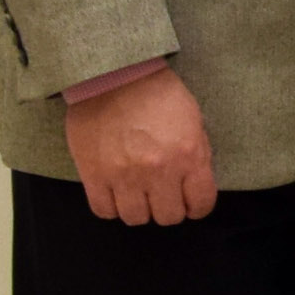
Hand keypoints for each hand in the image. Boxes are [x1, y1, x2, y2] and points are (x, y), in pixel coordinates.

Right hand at [64, 65, 216, 224]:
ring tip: (139, 195)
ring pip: (136, 218)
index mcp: (189, 156)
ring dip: (140, 210)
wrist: (116, 76)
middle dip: (170, 210)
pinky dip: (112, 208)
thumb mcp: (194, 121)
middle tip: (163, 197)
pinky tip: (116, 194)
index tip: (191, 204)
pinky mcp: (93, 174)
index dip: (197, 207)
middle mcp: (158, 171)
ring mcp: (124, 175)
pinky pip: (104, 210)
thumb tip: (195, 183)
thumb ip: (197, 154)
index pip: (201, 203)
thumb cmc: (159, 94)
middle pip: (168, 217)